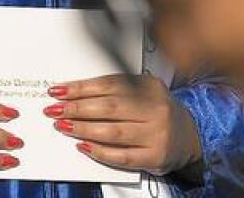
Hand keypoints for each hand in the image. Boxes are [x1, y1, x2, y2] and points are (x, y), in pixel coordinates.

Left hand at [44, 74, 201, 174]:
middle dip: (76, 108)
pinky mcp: (155, 157)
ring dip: (83, 129)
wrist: (189, 137)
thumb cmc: (157, 112)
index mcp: (150, 87)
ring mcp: (157, 135)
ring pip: (113, 132)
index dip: (80, 88)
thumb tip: (74, 93)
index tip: (58, 91)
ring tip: (63, 125)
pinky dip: (100, 152)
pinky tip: (83, 146)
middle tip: (54, 109)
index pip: (108, 85)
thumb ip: (115, 90)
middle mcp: (156, 110)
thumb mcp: (142, 92)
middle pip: (108, 107)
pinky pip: (122, 156)